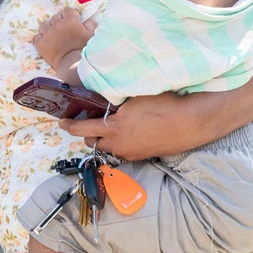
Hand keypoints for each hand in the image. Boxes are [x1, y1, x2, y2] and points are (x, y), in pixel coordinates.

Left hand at [33, 8, 92, 70]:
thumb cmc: (84, 50)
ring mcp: (48, 33)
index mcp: (71, 20)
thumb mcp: (92, 36)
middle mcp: (58, 24)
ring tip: (52, 36)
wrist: (73, 66)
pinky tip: (45, 43)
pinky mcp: (40, 43)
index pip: (67, 11)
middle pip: (55, 17)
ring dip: (47, 29)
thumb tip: (86, 21)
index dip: (69, 16)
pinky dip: (41, 39)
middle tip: (62, 32)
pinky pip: (37, 37)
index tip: (70, 23)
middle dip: (58, 23)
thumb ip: (90, 25)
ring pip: (44, 25)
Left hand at [60, 90, 222, 160]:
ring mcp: (132, 153)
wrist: (190, 122)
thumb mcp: (133, 97)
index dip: (69, 125)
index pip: (82, 129)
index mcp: (114, 129)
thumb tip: (101, 98)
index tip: (61, 121)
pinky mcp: (144, 156)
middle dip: (87, 133)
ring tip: (110, 124)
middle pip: (93, 142)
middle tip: (89, 119)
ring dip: (104, 138)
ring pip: (109, 147)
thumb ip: (114, 101)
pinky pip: (124, 151)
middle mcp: (120, 145)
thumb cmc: (162, 104)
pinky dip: (119, 142)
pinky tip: (129, 131)